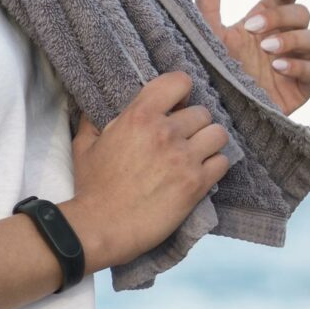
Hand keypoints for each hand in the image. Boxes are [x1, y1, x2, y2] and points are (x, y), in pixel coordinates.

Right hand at [65, 71, 229, 267]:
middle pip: (202, 112)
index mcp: (139, 117)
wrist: (102, 227)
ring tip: (196, 153)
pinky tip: (201, 172)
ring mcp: (184, 157)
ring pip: (219, 134)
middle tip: (182, 138)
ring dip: (209, 142)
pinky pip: (223, 162)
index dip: (182, 90)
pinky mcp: (197, 183)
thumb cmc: (92, 187)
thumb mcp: (85, 145)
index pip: (179, 81)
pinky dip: (215, 165)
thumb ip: (95, 120)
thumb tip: (98, 106)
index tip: (177, 103)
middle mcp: (166, 132)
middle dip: (193, 123)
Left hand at [196, 0, 309, 113]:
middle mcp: (283, 38)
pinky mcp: (302, 89)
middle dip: (281, 16)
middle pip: (302, 13)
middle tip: (254, 28)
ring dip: (293, 38)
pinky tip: (278, 68)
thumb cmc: (207, 69)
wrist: (212, 113)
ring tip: (267, 49)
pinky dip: (300, 66)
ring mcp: (295, 64)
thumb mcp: (205, 26)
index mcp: (263, 19)